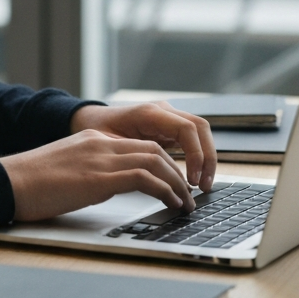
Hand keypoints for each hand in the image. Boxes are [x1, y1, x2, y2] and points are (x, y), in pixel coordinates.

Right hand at [0, 130, 196, 222]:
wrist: (9, 182)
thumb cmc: (30, 184)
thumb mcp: (66, 170)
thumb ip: (89, 171)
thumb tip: (106, 188)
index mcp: (92, 139)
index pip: (138, 144)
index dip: (162, 164)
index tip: (173, 182)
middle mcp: (100, 143)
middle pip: (153, 149)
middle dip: (176, 172)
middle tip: (187, 194)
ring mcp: (100, 158)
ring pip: (156, 161)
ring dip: (177, 184)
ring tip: (185, 204)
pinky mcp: (99, 178)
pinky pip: (145, 178)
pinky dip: (165, 191)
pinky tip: (171, 204)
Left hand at [70, 102, 216, 191]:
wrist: (90, 121)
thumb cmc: (97, 132)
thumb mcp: (110, 145)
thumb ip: (131, 157)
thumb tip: (151, 179)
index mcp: (148, 113)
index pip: (186, 128)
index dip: (195, 154)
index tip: (192, 180)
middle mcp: (162, 111)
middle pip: (200, 127)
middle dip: (208, 157)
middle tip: (204, 186)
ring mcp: (168, 118)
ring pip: (200, 132)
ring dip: (207, 158)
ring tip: (203, 186)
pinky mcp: (169, 128)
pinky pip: (192, 139)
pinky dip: (198, 158)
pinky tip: (195, 179)